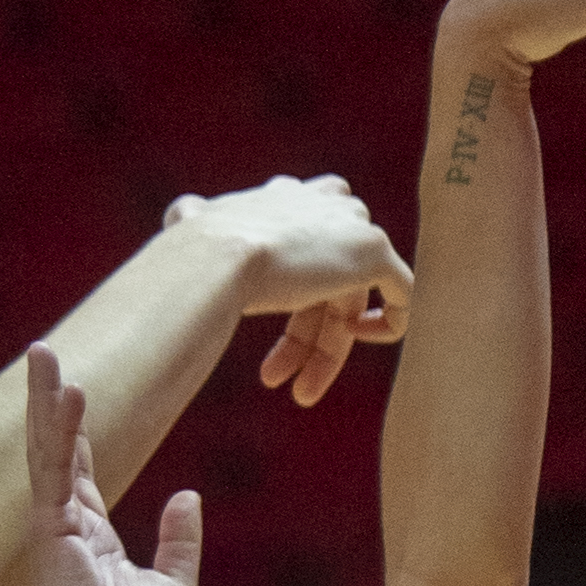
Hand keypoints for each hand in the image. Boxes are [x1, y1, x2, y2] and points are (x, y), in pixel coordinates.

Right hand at [25, 344, 200, 585]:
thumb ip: (180, 540)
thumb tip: (188, 496)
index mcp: (92, 536)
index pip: (82, 471)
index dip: (77, 432)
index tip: (72, 397)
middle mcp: (68, 522)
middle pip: (58, 447)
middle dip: (49, 401)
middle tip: (42, 355)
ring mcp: (56, 522)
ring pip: (49, 447)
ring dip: (45, 399)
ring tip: (42, 353)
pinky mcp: (52, 527)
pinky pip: (57, 467)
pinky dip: (60, 428)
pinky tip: (66, 392)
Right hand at [163, 174, 413, 409]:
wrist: (218, 255)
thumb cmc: (196, 248)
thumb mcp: (189, 220)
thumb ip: (193, 217)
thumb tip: (183, 215)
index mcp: (285, 196)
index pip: (301, 243)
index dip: (287, 290)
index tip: (258, 320)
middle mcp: (323, 203)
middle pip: (327, 277)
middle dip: (301, 332)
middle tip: (274, 378)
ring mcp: (352, 227)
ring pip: (351, 296)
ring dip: (325, 346)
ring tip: (301, 389)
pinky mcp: (374, 252)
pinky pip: (402, 291)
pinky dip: (389, 322)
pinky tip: (358, 345)